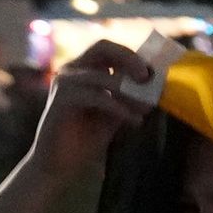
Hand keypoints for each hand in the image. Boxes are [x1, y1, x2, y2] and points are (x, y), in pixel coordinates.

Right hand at [36, 41, 154, 178]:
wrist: (59, 165)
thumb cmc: (85, 138)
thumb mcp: (114, 113)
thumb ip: (129, 97)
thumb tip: (153, 85)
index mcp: (83, 70)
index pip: (108, 49)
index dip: (131, 56)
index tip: (151, 72)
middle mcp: (71, 71)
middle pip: (102, 47)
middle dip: (129, 59)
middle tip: (146, 77)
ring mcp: (64, 83)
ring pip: (102, 75)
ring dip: (128, 91)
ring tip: (145, 108)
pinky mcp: (61, 100)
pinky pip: (97, 97)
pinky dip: (119, 108)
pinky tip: (134, 121)